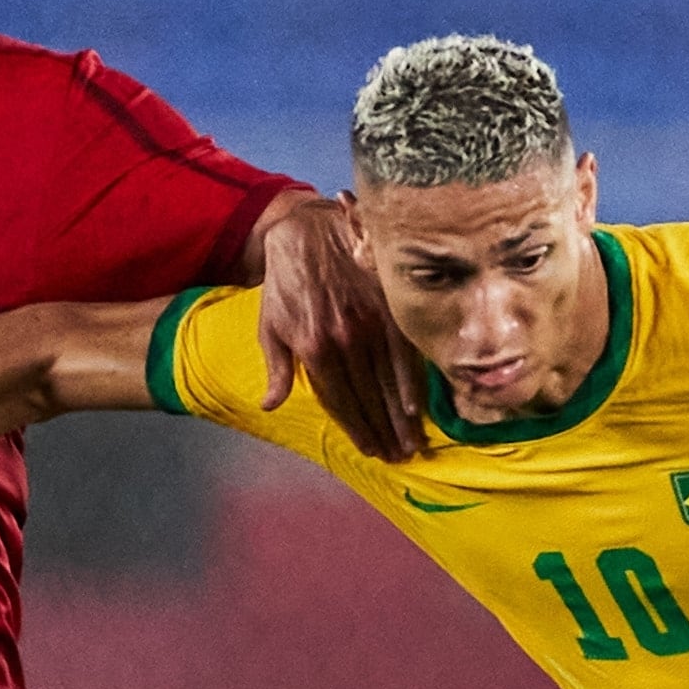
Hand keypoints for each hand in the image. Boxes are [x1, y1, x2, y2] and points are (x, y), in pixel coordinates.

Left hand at [255, 193, 426, 464]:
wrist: (308, 232)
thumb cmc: (285, 282)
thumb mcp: (270, 325)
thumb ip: (276, 368)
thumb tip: (270, 405)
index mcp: (313, 348)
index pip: (340, 401)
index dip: (357, 429)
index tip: (371, 449)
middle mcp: (344, 340)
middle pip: (368, 398)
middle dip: (384, 431)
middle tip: (398, 456)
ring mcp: (370, 323)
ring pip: (388, 381)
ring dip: (401, 416)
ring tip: (411, 443)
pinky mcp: (389, 306)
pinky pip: (404, 353)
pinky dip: (411, 382)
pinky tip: (418, 407)